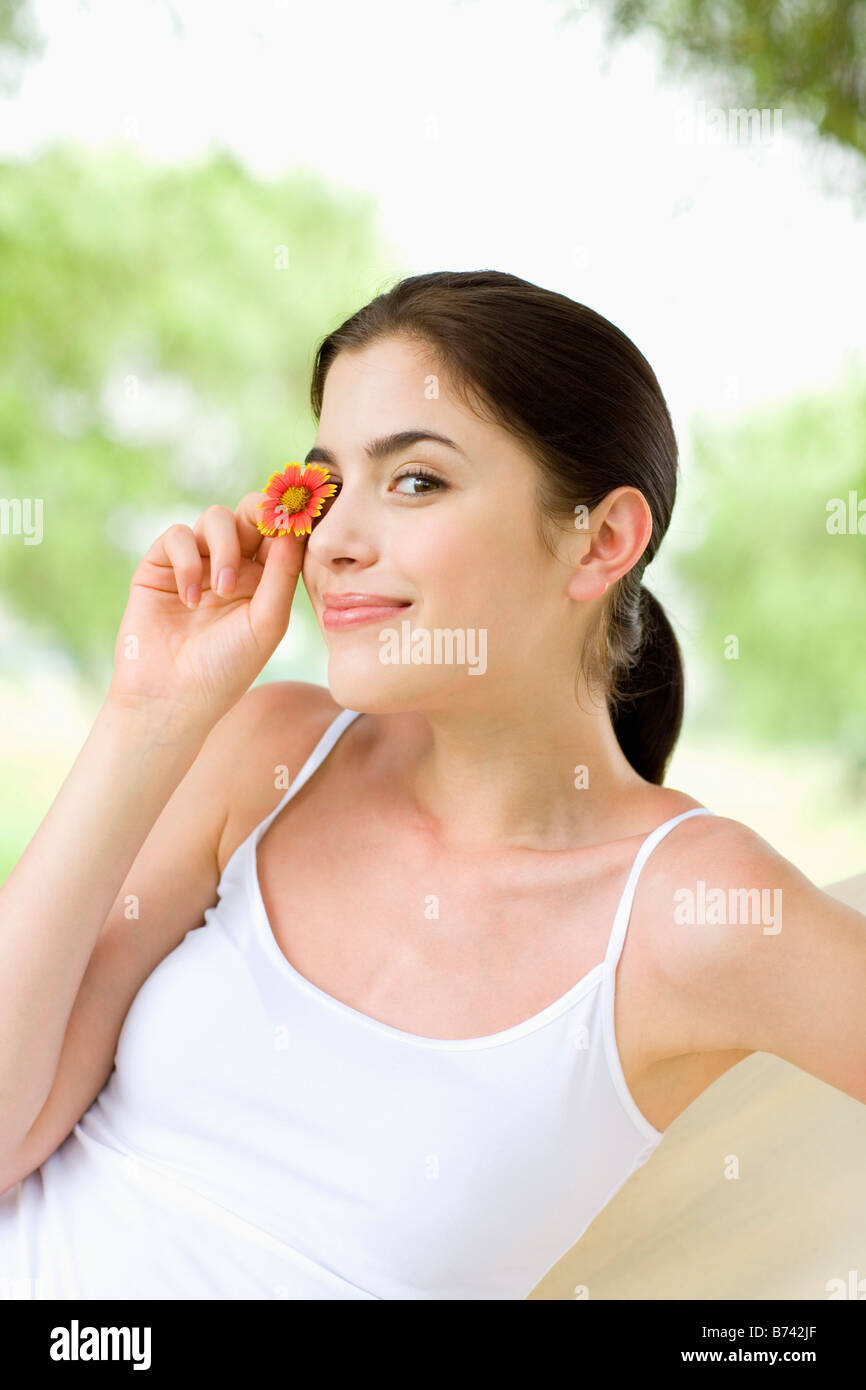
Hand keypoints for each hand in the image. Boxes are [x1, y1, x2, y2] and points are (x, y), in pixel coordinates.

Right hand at [107, 492, 306, 732]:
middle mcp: (232, 565)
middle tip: (265, 528)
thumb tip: (294, 526)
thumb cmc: (227, 668)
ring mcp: (195, 563)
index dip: (290, 519)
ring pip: (216, 518)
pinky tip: (190, 600)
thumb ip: (283, 573)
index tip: (299, 516)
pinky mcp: (160, 566)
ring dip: (224, 546)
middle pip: (249, 512)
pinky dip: (187, 562)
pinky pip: (178, 535)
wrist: (172, 697)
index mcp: (265, 579)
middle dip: (259, 513)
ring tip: (223, 589)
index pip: (280, 533)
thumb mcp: (267, 622)